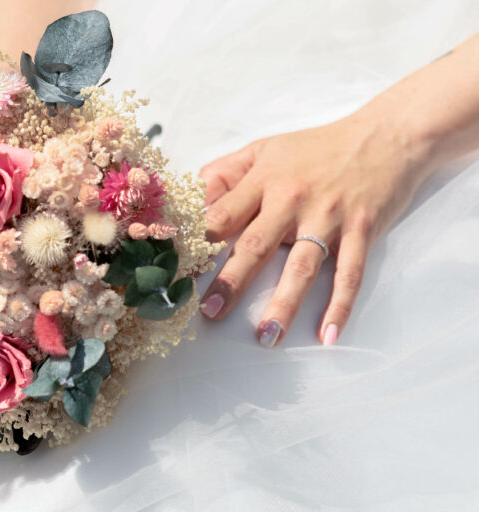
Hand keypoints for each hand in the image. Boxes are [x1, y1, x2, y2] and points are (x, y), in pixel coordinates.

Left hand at [199, 108, 430, 346]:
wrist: (386, 136)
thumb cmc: (317, 148)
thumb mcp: (264, 150)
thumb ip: (225, 173)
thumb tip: (188, 199)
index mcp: (263, 180)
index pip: (221, 216)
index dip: (199, 245)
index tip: (180, 272)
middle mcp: (292, 199)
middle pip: (255, 245)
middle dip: (231, 282)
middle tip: (211, 313)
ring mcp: (328, 216)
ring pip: (301, 266)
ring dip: (283, 304)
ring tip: (267, 336)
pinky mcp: (362, 230)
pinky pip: (350, 274)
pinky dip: (340, 306)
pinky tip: (327, 336)